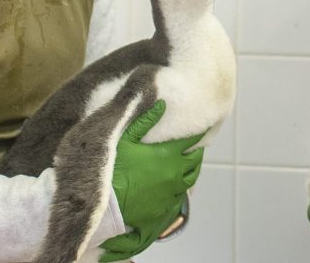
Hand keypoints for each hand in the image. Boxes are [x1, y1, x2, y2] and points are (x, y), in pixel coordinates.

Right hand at [99, 100, 204, 261]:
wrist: (106, 204)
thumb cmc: (114, 168)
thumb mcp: (126, 140)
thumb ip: (145, 121)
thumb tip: (162, 104)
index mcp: (168, 154)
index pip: (191, 140)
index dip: (199, 133)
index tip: (203, 128)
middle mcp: (175, 172)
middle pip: (196, 160)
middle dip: (196, 152)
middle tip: (193, 146)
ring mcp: (172, 191)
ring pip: (191, 178)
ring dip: (191, 170)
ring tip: (187, 164)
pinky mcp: (167, 206)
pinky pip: (180, 195)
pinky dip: (180, 187)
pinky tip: (174, 184)